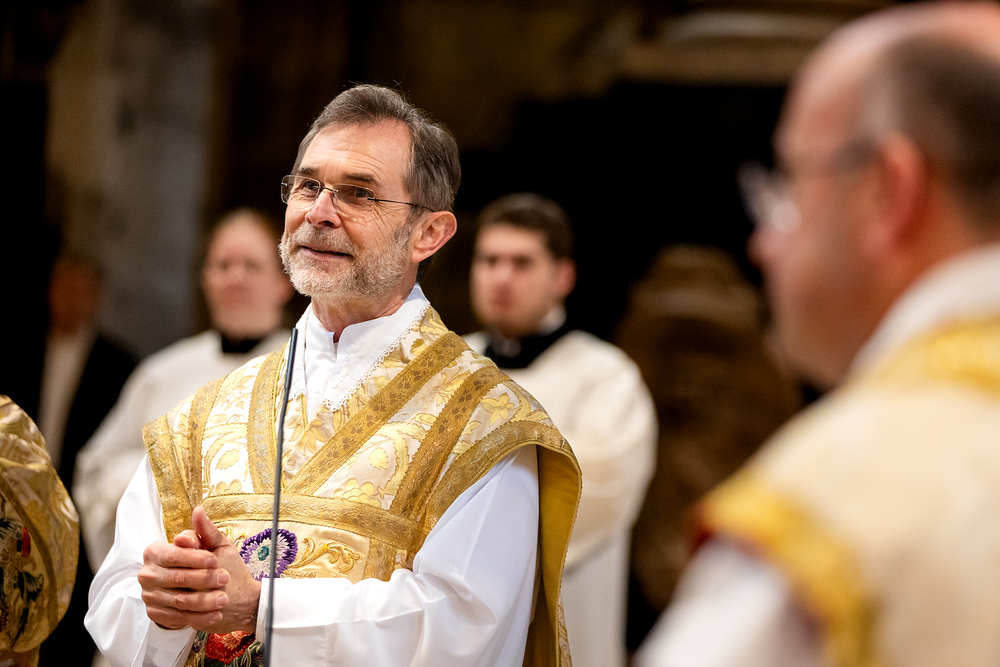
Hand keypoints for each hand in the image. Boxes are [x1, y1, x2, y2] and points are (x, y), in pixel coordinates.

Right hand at [139, 507, 261, 633]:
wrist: (214, 591)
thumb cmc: (215, 565)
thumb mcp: (215, 546)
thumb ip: (205, 531)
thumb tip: (198, 511)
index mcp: (156, 552)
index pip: (173, 555)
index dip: (194, 558)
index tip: (214, 560)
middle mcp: (148, 574)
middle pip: (176, 578)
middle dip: (202, 579)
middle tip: (224, 579)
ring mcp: (150, 596)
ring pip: (179, 601)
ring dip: (203, 601)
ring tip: (223, 599)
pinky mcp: (157, 614)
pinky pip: (178, 618)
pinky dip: (199, 618)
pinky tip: (216, 615)